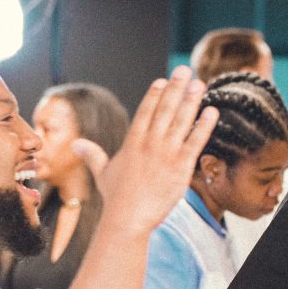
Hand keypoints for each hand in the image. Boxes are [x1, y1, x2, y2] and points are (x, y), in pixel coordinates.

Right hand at [79, 70, 216, 235]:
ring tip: (199, 82)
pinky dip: (204, 126)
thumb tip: (75, 144)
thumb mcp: (102, 172)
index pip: (145, 112)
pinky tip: (212, 111)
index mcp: (133, 142)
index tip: (163, 80)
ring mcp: (166, 154)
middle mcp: (150, 144)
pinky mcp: (181, 167)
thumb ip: (92, 154)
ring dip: (191, 100)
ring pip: (182, 121)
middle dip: (176, 88)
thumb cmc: (116, 198)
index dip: (156, 95)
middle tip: (185, 70)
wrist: (128, 218)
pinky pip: (196, 141)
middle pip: (165, 110)